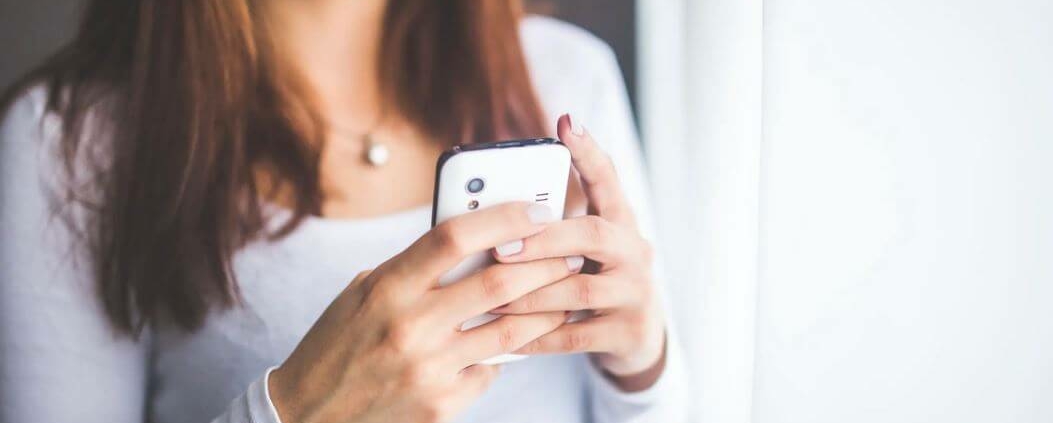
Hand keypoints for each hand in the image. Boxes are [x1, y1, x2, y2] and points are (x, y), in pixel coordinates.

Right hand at [269, 202, 580, 422]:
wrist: (309, 417)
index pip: (454, 237)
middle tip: (570, 252)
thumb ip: (413, 269)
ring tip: (565, 294)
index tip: (535, 209)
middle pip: (497, 282)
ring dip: (545, 310)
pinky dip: (505, 355)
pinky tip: (515, 344)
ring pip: (510, 331)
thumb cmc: (337, 346)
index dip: (503, 217)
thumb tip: (474, 241)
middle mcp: (409, 326)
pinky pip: (490, 371)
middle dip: (545, 262)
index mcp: (386, 287)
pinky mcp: (441, 404)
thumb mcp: (362, 295)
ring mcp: (428, 369)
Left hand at [490, 114, 666, 390]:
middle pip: (593, 234)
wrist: (637, 340)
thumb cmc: (595, 283)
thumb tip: (493, 207)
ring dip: (532, 293)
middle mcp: (635, 252)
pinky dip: (538, 336)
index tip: (566, 123)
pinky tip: (508, 338)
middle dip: (544, 240)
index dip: (589, 152)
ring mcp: (636, 293)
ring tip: (492, 296)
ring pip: (580, 290)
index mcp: (620, 223)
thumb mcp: (585, 250)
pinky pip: (576, 335)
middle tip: (500, 247)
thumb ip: (554, 228)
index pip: (608, 180)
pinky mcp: (629, 332)